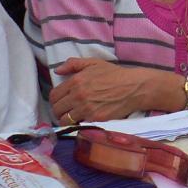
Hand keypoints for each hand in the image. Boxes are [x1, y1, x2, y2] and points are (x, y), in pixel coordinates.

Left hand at [49, 58, 179, 121]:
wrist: (132, 87)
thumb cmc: (114, 74)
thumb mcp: (94, 63)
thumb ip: (73, 64)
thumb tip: (57, 70)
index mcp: (76, 81)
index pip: (54, 95)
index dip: (55, 100)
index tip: (60, 101)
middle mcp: (78, 95)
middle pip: (56, 109)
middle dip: (58, 111)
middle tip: (65, 111)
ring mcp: (86, 108)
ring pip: (64, 120)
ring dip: (65, 119)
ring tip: (71, 117)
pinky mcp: (94, 118)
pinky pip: (77, 124)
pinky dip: (77, 123)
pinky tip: (82, 119)